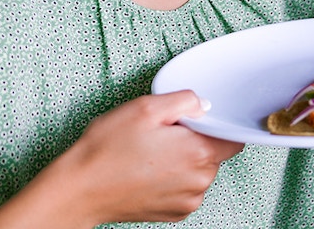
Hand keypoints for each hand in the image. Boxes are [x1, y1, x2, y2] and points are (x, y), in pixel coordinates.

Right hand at [8, 91, 243, 225]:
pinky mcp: (174, 213)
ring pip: (199, 172)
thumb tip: (204, 104)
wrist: (80, 189)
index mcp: (198, 153)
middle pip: (214, 153)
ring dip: (183, 160)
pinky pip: (185, 188)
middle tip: (162, 134)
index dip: (217, 125)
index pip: (233, 137)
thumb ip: (184, 100)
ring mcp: (187, 201)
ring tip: (150, 154)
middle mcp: (199, 181)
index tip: (197, 121)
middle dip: (195, 140)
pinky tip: (148, 171)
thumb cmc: (107, 149)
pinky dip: (173, 178)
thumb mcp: (145, 108)